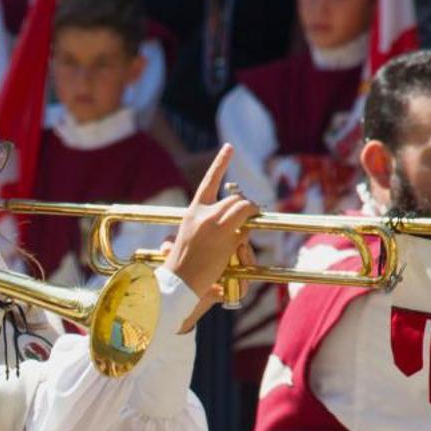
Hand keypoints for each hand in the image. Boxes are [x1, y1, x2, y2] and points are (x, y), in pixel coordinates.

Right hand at [163, 146, 258, 329]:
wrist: (178, 282)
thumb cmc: (182, 266)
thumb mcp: (190, 239)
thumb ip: (208, 226)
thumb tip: (232, 221)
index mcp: (192, 212)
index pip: (209, 181)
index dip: (220, 162)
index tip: (229, 147)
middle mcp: (204, 214)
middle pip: (235, 199)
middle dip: (246, 205)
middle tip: (252, 213)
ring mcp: (216, 225)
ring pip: (244, 209)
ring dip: (251, 214)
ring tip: (250, 224)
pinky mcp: (227, 238)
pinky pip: (246, 229)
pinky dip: (247, 235)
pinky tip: (238, 246)